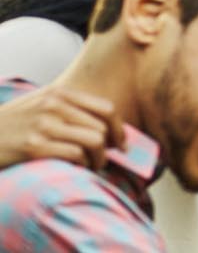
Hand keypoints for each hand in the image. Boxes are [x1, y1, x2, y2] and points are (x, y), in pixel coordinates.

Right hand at [0, 85, 121, 170]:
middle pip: (103, 128)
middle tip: (102, 160)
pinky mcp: (34, 146)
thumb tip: (107, 126)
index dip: (119, 129)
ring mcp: (43, 125)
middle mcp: (53, 105)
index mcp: (58, 93)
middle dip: (109, 148)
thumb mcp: (39, 105)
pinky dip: (82, 165)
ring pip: (95, 142)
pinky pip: (76, 156)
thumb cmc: (12, 125)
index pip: (107, 109)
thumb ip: (69, 108)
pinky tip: (75, 169)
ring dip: (98, 160)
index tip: (120, 144)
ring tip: (91, 167)